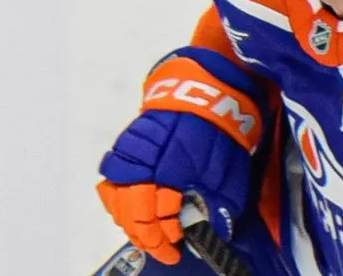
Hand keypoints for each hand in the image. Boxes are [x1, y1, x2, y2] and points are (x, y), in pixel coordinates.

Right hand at [96, 48, 263, 264]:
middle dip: (144, 235)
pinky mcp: (128, 140)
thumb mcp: (230, 173)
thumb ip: (218, 206)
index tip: (174, 253)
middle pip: (131, 211)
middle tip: (159, 246)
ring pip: (113, 194)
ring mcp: (133, 150)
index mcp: (172, 172)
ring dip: (126, 217)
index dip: (164, 240)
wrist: (211, 89)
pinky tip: (132, 205)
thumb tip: (211, 232)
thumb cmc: (223, 132)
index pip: (157, 218)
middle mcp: (146, 163)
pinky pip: (111, 173)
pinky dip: (117, 194)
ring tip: (143, 230)